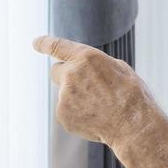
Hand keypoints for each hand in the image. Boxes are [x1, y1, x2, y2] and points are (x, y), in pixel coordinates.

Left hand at [33, 35, 167, 167]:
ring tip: (99, 107)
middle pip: (56, 71)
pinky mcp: (62, 115)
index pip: (57, 46)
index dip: (44, 43)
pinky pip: (66, 111)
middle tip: (86, 86)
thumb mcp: (119, 68)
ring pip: (65, 94)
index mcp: (86, 57)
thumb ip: (96, 65)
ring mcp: (64, 96)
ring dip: (76, 97)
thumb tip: (86, 69)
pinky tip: (95, 117)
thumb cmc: (131, 95)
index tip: (36, 42)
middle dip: (66, 76)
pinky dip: (77, 113)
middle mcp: (71, 74)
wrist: (132, 124)